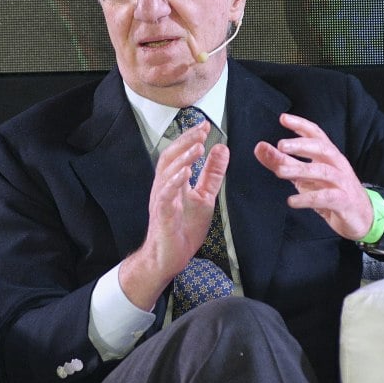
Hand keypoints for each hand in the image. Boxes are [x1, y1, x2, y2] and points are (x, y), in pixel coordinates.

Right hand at [119, 121, 228, 309]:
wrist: (169, 258)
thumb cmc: (183, 228)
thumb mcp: (205, 196)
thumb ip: (211, 173)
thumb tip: (222, 148)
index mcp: (172, 181)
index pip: (179, 153)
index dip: (190, 138)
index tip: (205, 125)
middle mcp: (163, 186)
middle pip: (170, 156)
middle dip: (186, 141)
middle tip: (202, 130)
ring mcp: (161, 200)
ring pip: (167, 173)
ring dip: (183, 158)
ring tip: (198, 146)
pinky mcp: (162, 214)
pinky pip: (165, 194)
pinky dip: (174, 181)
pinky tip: (186, 172)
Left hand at [254, 113, 380, 241]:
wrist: (362, 218)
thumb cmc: (331, 193)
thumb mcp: (303, 177)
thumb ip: (281, 162)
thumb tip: (259, 147)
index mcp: (328, 156)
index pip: (316, 134)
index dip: (301, 125)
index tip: (283, 118)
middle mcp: (337, 165)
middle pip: (322, 148)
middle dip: (302, 144)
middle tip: (281, 144)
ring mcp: (342, 183)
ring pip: (323, 171)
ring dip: (301, 169)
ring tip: (279, 171)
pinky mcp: (343, 201)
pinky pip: (326, 197)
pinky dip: (308, 198)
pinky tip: (291, 201)